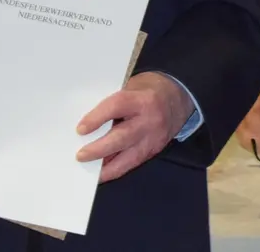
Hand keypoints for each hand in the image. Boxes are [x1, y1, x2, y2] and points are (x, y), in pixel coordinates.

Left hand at [76, 71, 193, 182]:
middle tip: (80, 156)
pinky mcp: (155, 149)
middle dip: (99, 149)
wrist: (178, 95)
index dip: (97, 118)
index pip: (117, 107)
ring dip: (107, 166)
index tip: (80, 129)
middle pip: (122, 137)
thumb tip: (88, 124)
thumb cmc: (148, 88)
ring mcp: (155, 137)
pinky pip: (134, 162)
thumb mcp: (130, 87)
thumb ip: (113, 103)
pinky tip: (103, 172)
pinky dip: (117, 169)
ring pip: (130, 157)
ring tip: (90, 171)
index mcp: (143, 98)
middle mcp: (150, 119)